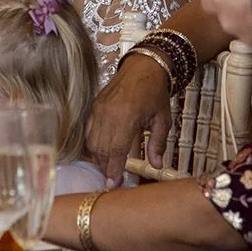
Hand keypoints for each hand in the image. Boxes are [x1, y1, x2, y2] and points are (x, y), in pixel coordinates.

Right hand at [85, 55, 174, 176]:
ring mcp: (99, 109)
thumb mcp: (163, 119)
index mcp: (127, 117)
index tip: (113, 183)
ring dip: (98, 157)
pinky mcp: (94, 106)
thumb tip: (157, 166)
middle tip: (111, 180)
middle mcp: (109, 114)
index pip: (116, 150)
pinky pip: (88, 130)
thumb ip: (158, 143)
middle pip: (102, 149)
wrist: (143, 67)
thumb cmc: (155, 93)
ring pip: (92, 141)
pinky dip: (92, 144)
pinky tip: (100, 152)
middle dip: (106, 167)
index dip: (114, 169)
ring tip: (107, 167)